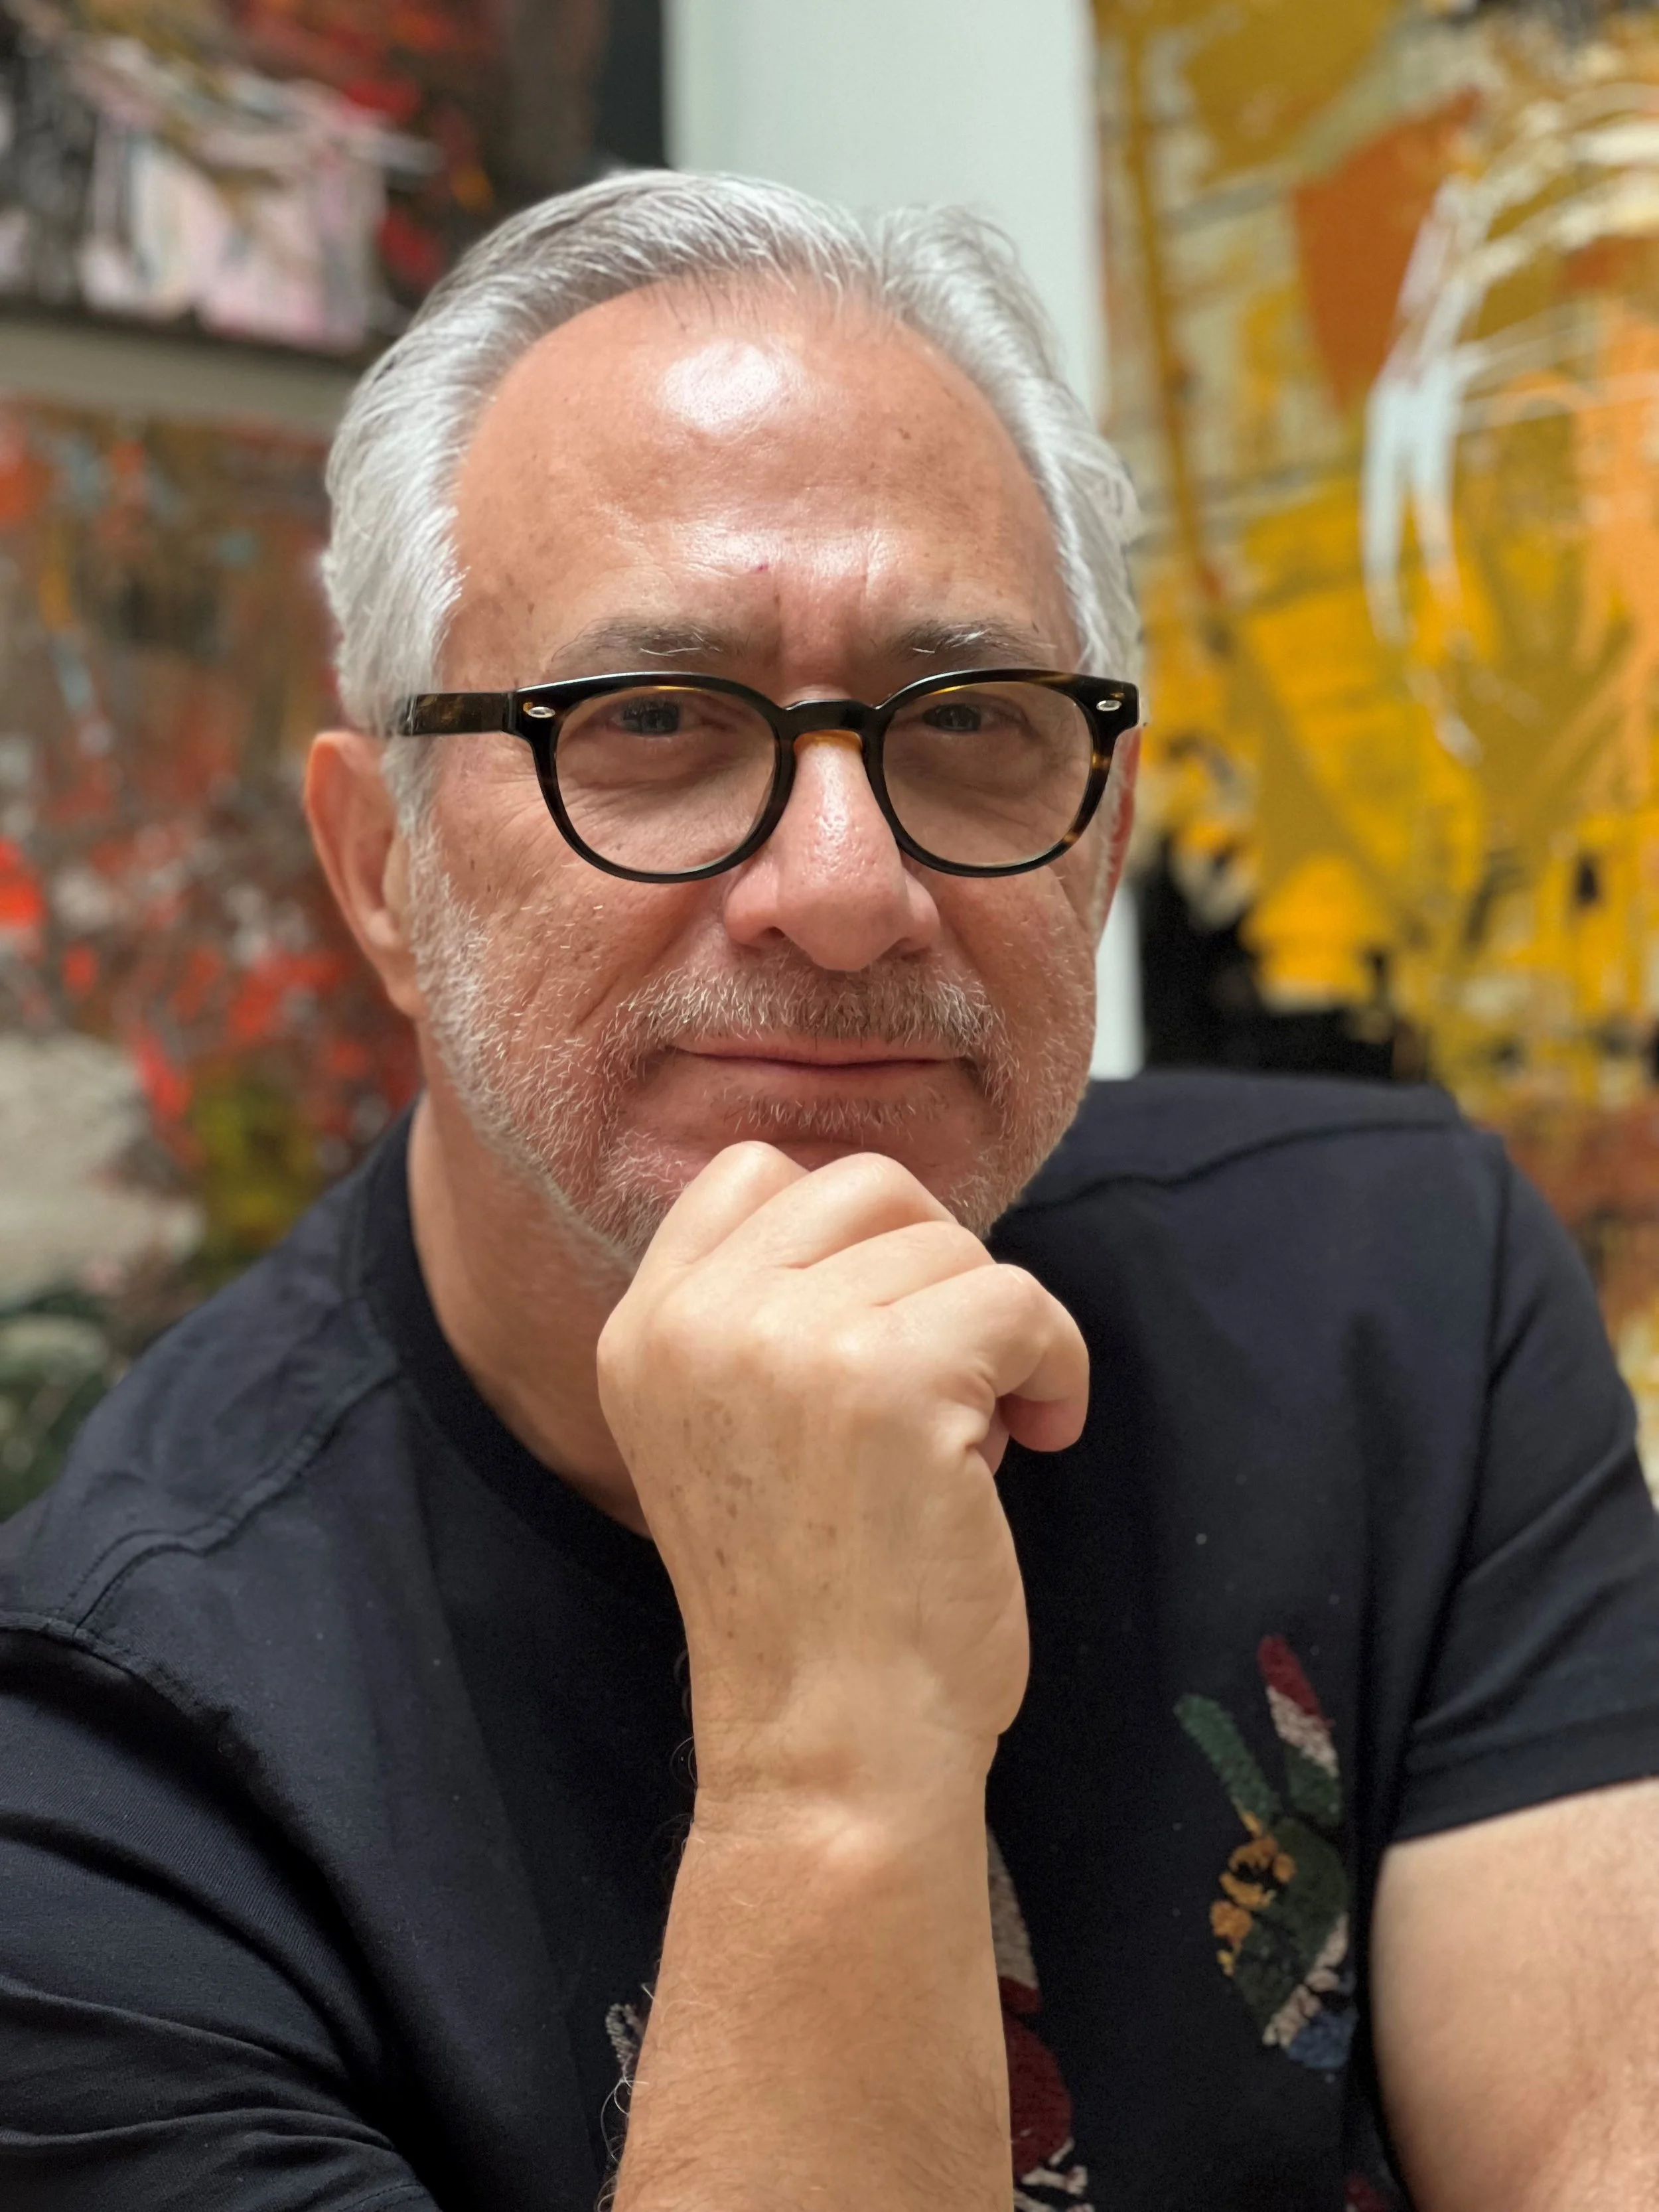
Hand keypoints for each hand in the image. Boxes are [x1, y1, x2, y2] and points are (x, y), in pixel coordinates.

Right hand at [596, 1143, 1088, 1805]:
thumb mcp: (730, 1434)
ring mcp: (784, 1341)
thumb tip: (903, 1224)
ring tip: (971, 1440)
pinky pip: (1021, 1301)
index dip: (851, 1230)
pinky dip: (1056, 1365)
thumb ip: (768, 1321)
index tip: (892, 1317)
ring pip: (954, 1245)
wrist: (831, 1748)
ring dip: (995, 1334)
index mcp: (644, 1332)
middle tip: (952, 1377)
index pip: (749, 1171)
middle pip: (866, 1187)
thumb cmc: (814, 1608)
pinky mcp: (888, 1376)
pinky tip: (1037, 1439)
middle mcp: (696, 1321)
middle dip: (936, 1268)